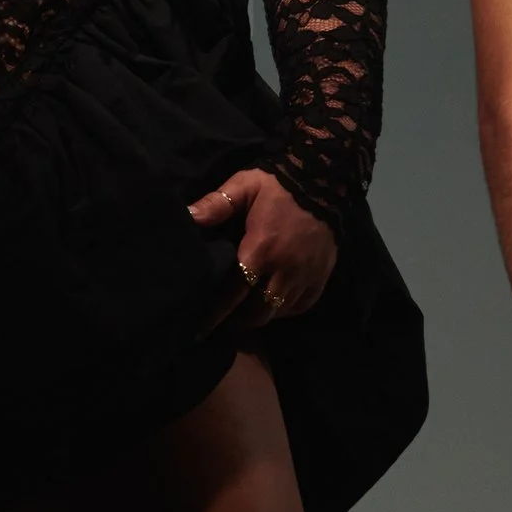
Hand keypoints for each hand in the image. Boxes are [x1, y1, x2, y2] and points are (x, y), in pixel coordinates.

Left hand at [188, 168, 336, 330]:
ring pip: (279, 312)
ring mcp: (306, 275)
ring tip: (243, 317)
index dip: (216, 316)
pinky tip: (272, 306)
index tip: (199, 332)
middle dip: (238, 322)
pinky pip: (302, 305)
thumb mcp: (244, 185)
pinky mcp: (322, 275)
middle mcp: (285, 269)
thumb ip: (216, 204)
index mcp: (261, 249)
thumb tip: (187, 217)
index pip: (233, 293)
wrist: (324, 178)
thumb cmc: (277, 184)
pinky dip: (285, 311)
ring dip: (260, 317)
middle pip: (258, 312)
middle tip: (222, 323)